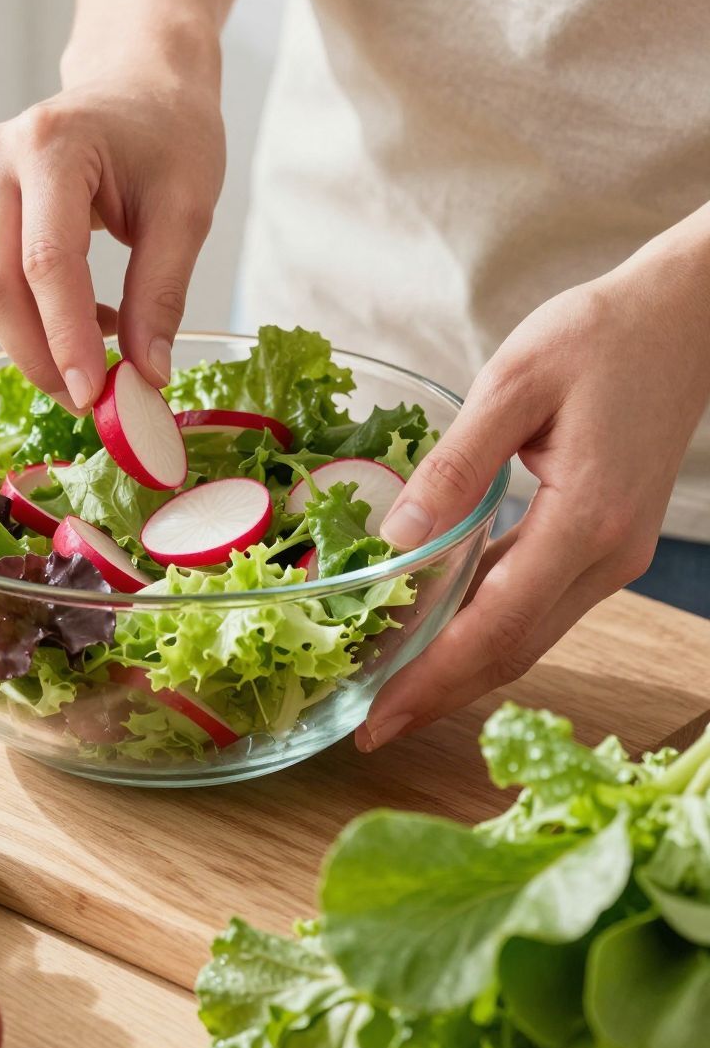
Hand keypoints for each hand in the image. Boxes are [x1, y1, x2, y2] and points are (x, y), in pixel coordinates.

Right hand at [0, 55, 224, 411]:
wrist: (137, 86)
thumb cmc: (168, 136)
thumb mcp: (187, 210)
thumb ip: (162, 293)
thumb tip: (146, 374)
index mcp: (50, 144)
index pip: (45, 262)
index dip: (66, 338)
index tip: (95, 396)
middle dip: (38, 356)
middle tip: (88, 401)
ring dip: (31, 343)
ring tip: (99, 349)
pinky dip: (24, 321)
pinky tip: (77, 317)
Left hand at [358, 223, 709, 748]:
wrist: (682, 320)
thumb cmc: (598, 336)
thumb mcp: (513, 382)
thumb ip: (455, 466)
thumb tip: (396, 538)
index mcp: (586, 519)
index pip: (497, 626)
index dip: (432, 679)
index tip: (377, 716)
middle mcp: (608, 554)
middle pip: (513, 650)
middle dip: (439, 695)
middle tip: (369, 727)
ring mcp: (614, 556)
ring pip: (529, 637)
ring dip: (462, 670)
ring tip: (392, 692)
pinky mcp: (608, 545)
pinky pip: (539, 606)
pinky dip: (487, 630)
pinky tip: (439, 635)